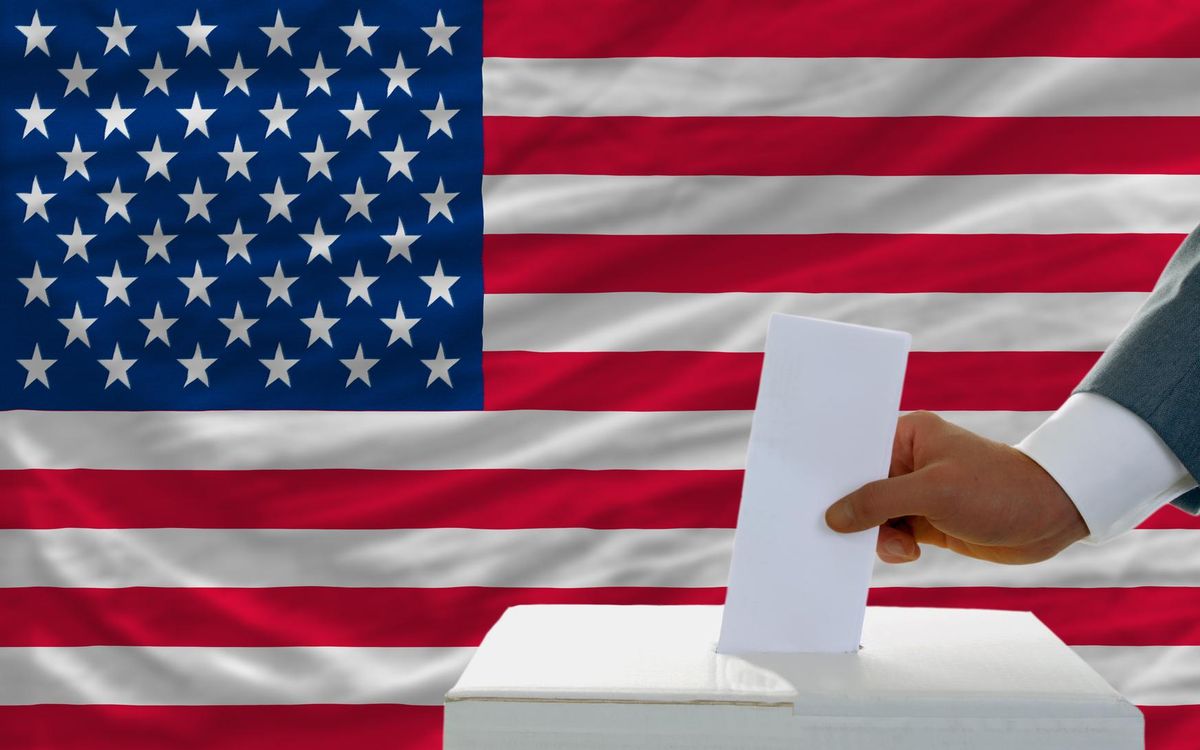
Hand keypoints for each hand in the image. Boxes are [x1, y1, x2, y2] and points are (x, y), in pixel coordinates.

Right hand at [824, 411, 1089, 564]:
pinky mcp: (929, 520)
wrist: (1052, 516)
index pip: (856, 453)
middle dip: (855, 513)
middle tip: (848, 533)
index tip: (814, 500)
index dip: (833, 477)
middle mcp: (908, 461)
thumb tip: (834, 517)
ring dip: (879, 536)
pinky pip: (894, 534)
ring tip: (902, 546)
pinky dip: (894, 547)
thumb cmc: (999, 489)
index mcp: (907, 435)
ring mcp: (918, 492)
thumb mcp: (932, 493)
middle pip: (860, 488)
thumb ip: (878, 503)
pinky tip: (909, 553)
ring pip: (875, 517)